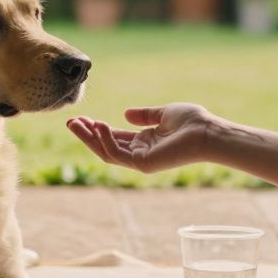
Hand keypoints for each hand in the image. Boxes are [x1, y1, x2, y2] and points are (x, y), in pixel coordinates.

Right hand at [66, 103, 214, 173]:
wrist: (207, 132)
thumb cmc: (191, 121)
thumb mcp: (163, 113)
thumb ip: (144, 114)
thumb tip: (125, 113)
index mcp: (145, 142)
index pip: (115, 137)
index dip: (97, 128)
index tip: (82, 118)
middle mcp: (141, 154)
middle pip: (106, 146)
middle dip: (87, 135)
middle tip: (70, 122)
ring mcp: (141, 161)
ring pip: (107, 152)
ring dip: (90, 138)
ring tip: (76, 123)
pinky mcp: (143, 164)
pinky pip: (118, 154)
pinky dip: (106, 140)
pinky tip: (98, 126)